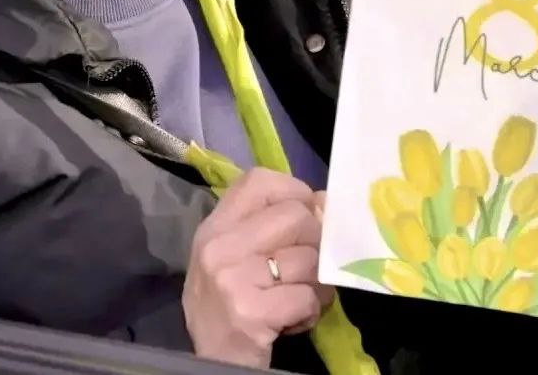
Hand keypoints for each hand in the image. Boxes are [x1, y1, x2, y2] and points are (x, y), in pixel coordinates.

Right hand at [183, 167, 334, 368]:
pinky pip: (306, 296)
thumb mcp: (236, 255)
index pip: (260, 180)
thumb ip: (272, 225)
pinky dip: (310, 310)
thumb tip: (325, 202)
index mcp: (215, 226)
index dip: (295, 193)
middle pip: (296, 217)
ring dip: (317, 284)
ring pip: (309, 259)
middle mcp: (218, 245)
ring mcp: (232, 278)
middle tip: (305, 269)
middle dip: (315, 245)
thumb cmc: (228, 304)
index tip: (305, 217)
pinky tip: (292, 319)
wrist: (212, 363)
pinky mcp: (250, 311)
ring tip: (298, 297)